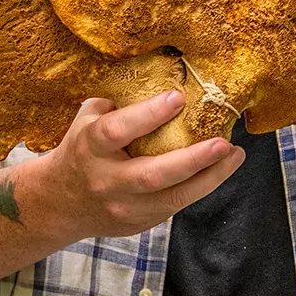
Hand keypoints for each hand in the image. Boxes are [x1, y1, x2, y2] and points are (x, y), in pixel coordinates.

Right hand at [30, 91, 244, 245]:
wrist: (60, 203)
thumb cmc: (82, 150)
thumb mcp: (89, 120)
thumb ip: (119, 101)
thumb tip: (163, 72)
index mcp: (89, 147)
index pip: (116, 131)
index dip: (147, 115)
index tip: (178, 97)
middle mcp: (106, 180)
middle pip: (151, 175)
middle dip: (191, 160)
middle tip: (223, 142)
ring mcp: (123, 207)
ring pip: (171, 198)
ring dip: (209, 178)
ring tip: (234, 156)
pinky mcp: (139, 223)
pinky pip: (175, 206)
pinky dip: (200, 187)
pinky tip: (220, 169)